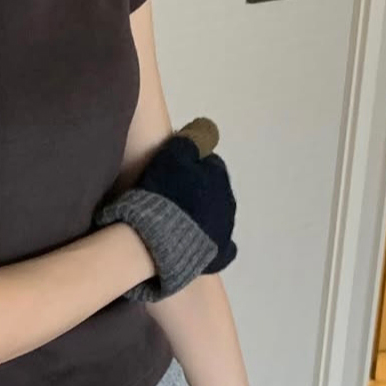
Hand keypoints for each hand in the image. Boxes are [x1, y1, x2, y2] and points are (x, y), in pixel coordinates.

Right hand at [95, 118, 237, 299]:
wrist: (157, 237)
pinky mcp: (219, 255)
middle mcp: (228, 202)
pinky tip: (197, 245)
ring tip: (178, 222)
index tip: (173, 173)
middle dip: (199, 192)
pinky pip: (221, 249)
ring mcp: (225, 231)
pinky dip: (211, 244)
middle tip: (173, 197)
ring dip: (202, 216)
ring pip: (217, 218)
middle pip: (214, 192)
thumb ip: (190, 141)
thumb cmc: (163, 193)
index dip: (191, 167)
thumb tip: (205, 130)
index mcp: (219, 177)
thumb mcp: (171, 155)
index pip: (210, 165)